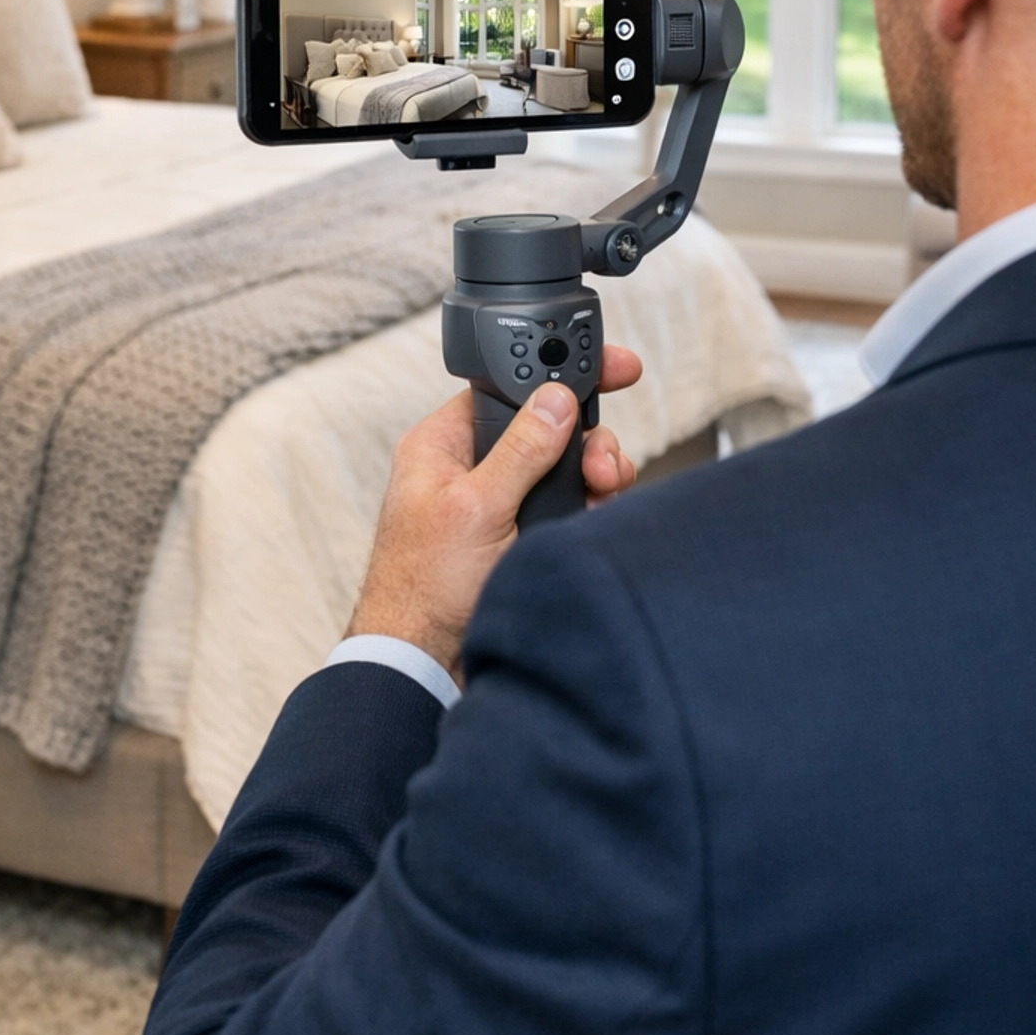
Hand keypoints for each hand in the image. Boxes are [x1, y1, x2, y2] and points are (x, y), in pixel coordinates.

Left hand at [347, 346, 643, 684]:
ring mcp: (499, 503)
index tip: (612, 367)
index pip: (510, 386)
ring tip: (601, 492)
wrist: (422, 667)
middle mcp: (472, 467)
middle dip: (586, 438)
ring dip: (593, 474)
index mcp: (445, 444)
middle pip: (548, 425)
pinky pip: (568, 504)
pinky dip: (589, 506)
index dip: (559, 374)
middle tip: (603, 461)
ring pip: (564, 466)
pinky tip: (595, 516)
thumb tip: (556, 401)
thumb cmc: (423, 590)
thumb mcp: (477, 508)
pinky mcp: (520, 535)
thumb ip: (522, 450)